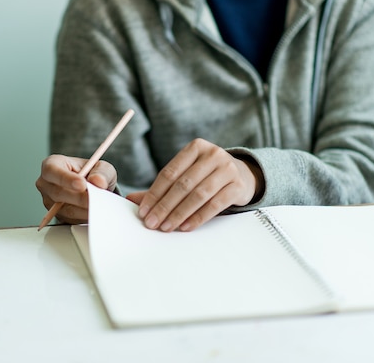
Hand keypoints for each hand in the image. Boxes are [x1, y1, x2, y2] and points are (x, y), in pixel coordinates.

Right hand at [35, 155, 116, 223]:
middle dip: (79, 197)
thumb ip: (101, 172)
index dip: (66, 178)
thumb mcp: (101, 166)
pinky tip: (95, 211)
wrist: (94, 187)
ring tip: (99, 205)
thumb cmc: (92, 173)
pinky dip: (84, 217)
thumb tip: (98, 181)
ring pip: (65, 210)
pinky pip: (71, 220)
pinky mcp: (58, 216)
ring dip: (84, 209)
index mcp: (52, 164)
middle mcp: (46, 184)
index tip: (82, 184)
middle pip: (58, 193)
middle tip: (95, 198)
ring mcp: (50, 202)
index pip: (52, 170)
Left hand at [127, 139, 261, 231]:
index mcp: (195, 147)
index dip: (154, 193)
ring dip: (180, 213)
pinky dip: (199, 217)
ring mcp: (227, 169)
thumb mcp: (186, 175)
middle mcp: (213, 154)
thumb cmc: (207, 175)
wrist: (242, 175)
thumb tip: (131, 200)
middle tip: (152, 223)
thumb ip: (162, 187)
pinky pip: (215, 204)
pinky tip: (186, 227)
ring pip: (198, 194)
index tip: (143, 211)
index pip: (169, 172)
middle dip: (165, 206)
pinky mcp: (238, 185)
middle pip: (183, 184)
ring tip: (167, 227)